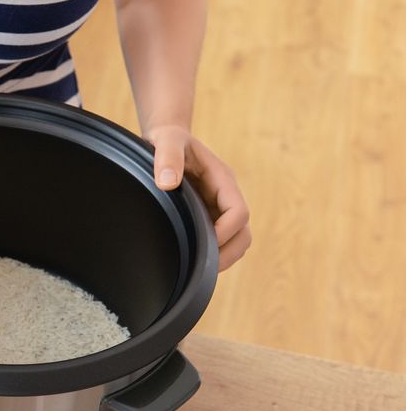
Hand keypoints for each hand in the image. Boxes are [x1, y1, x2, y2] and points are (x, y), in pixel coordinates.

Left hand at [145, 125, 250, 270]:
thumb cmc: (169, 139)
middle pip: (243, 233)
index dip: (226, 230)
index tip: (204, 241)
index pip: (239, 212)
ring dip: (223, 257)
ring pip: (236, 241)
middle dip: (228, 252)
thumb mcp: (166, 141)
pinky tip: (192, 262)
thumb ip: (168, 157)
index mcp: (222, 180)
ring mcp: (219, 208)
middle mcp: (225, 196)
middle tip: (202, 269)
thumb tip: (167, 183)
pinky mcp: (209, 216)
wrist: (168, 140)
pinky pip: (221, 241)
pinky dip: (213, 255)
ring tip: (198, 270)